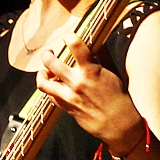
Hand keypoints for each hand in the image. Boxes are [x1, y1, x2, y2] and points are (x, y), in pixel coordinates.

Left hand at [37, 33, 144, 151]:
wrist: (117, 124)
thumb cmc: (118, 98)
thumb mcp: (112, 73)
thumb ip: (100, 58)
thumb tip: (95, 44)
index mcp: (90, 71)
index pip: (75, 46)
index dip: (69, 37)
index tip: (68, 36)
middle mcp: (76, 82)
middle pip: (50, 62)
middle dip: (47, 54)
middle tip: (49, 53)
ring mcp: (69, 96)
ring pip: (43, 82)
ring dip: (41, 73)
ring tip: (44, 70)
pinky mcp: (65, 107)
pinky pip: (50, 96)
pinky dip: (49, 89)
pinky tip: (53, 86)